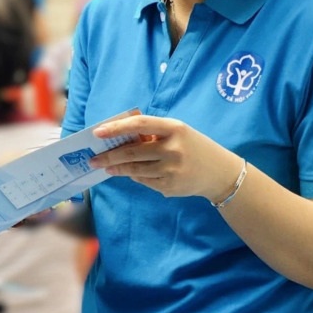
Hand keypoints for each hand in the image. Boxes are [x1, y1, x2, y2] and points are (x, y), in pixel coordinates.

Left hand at [88, 115, 241, 199]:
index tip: (98, 132)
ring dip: (116, 168)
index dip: (116, 128)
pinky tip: (129, 173)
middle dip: (109, 155)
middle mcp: (173, 149)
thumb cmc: (194, 147)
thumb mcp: (178, 132)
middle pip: (132, 152)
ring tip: (104, 166)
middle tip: (92, 158)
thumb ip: (153, 133)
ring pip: (135, 169)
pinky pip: (144, 181)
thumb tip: (119, 138)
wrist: (220, 173)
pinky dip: (135, 177)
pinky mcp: (169, 186)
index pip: (139, 125)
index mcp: (174, 128)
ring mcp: (171, 170)